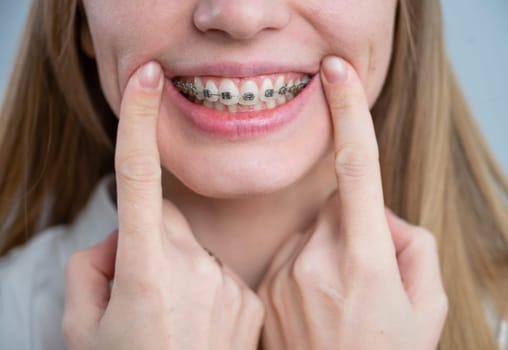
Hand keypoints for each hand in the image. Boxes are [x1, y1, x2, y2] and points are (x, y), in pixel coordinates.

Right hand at [62, 62, 263, 349]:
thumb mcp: (83, 326)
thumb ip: (93, 268)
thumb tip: (120, 241)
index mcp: (145, 270)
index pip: (139, 179)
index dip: (139, 124)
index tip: (145, 79)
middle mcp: (190, 269)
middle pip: (164, 222)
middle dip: (148, 242)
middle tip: (141, 293)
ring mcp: (225, 282)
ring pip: (189, 247)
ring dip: (175, 268)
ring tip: (173, 319)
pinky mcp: (248, 299)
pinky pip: (218, 271)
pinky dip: (203, 287)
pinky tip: (199, 325)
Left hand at [256, 56, 447, 349]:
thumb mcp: (427, 306)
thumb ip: (412, 246)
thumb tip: (381, 217)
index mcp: (364, 258)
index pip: (357, 167)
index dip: (348, 113)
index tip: (336, 73)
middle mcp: (317, 258)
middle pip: (337, 206)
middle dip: (356, 224)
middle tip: (366, 273)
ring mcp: (284, 273)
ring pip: (314, 231)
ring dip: (331, 249)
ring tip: (340, 300)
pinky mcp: (264, 287)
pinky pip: (292, 255)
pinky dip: (307, 268)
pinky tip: (315, 307)